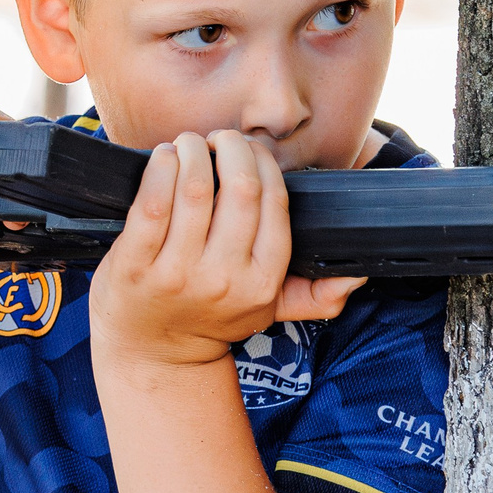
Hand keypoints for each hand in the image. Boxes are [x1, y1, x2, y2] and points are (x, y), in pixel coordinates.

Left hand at [90, 130, 361, 369]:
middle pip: (238, 187)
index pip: (273, 201)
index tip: (252, 149)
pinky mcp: (134, 265)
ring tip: (192, 143)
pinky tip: (165, 158)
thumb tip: (357, 274)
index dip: (263, 162)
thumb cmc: (213, 318)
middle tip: (221, 139)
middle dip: (232, 147)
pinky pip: (152, 202)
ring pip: (194, 187)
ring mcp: (175, 273)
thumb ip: (315, 296)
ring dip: (194, 150)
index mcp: (261, 282)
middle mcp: (221, 278)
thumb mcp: (268, 312)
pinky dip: (161, 167)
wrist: (154, 354)